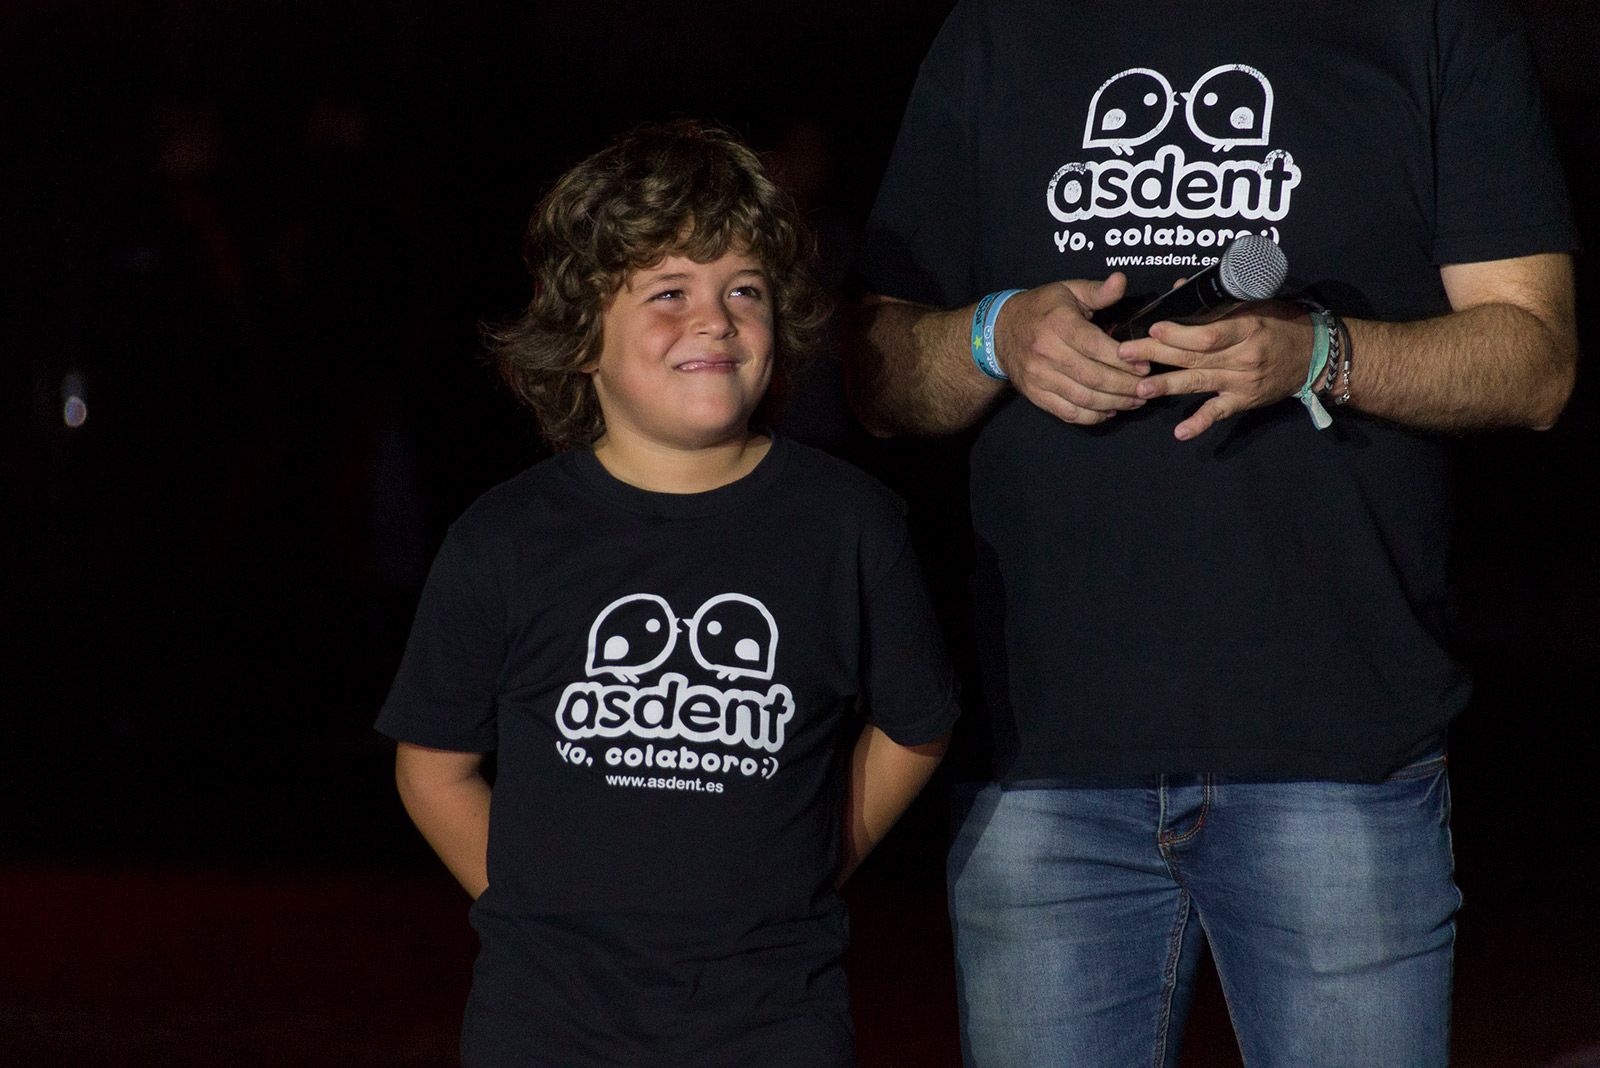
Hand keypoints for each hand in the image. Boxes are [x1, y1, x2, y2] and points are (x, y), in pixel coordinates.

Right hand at [992, 273, 1146, 424]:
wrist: (1000, 332)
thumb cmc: (1042, 308)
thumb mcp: (1068, 290)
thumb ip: (1098, 291)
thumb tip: (1121, 281)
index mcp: (1058, 323)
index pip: (1095, 346)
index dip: (1123, 360)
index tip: (1144, 365)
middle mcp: (1046, 352)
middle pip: (1093, 377)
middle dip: (1125, 386)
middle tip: (1147, 388)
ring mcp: (1039, 376)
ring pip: (1083, 398)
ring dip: (1114, 403)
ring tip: (1135, 401)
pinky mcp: (1036, 394)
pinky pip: (1068, 412)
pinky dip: (1092, 416)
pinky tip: (1110, 411)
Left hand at [1117, 301, 1315, 439]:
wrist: (1314, 355)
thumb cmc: (1280, 323)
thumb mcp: (1254, 303)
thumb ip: (1217, 300)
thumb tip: (1178, 288)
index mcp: (1247, 328)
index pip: (1208, 334)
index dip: (1178, 333)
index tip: (1152, 328)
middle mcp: (1243, 357)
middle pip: (1193, 357)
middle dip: (1155, 355)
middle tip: (1124, 353)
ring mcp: (1242, 382)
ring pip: (1198, 383)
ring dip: (1167, 386)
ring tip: (1140, 388)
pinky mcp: (1243, 401)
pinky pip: (1219, 413)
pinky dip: (1200, 423)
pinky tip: (1180, 432)